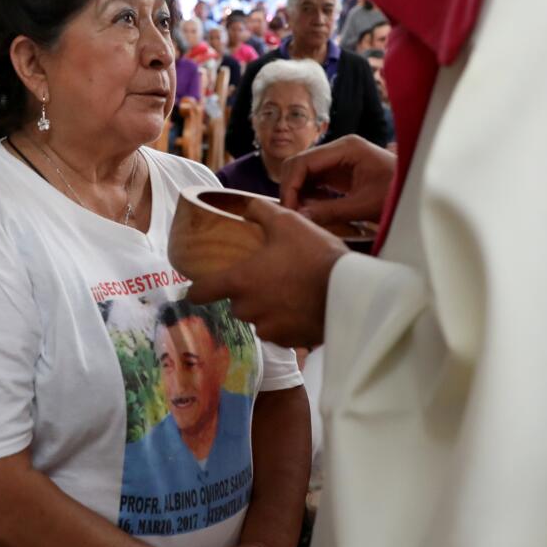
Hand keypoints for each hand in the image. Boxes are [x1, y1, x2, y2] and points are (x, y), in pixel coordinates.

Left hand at [185, 198, 344, 347]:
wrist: (349, 291)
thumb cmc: (314, 254)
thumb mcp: (287, 222)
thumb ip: (260, 212)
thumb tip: (246, 205)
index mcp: (240, 281)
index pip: (200, 292)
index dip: (196, 289)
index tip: (196, 288)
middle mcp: (248, 309)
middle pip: (235, 303)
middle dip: (247, 292)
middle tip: (268, 277)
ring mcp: (269, 328)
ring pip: (258, 318)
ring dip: (266, 308)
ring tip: (290, 291)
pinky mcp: (290, 341)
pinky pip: (279, 331)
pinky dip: (286, 321)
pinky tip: (302, 307)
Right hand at [275, 134, 395, 229]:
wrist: (420, 194)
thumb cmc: (399, 194)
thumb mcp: (364, 205)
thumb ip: (330, 211)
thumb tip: (300, 217)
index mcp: (347, 148)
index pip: (304, 161)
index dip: (291, 185)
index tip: (288, 209)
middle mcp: (340, 149)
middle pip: (300, 164)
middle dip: (291, 188)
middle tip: (292, 214)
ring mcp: (340, 159)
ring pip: (305, 173)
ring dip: (298, 192)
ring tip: (300, 215)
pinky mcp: (341, 172)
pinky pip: (316, 181)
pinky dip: (308, 195)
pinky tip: (310, 211)